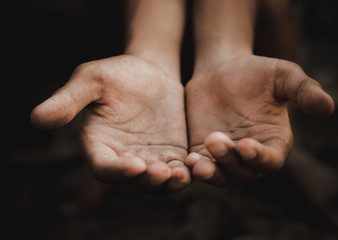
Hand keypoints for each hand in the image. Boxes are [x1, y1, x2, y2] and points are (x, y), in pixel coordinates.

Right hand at [31, 55, 189, 192]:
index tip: (135, 164)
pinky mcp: (170, 156)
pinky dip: (185, 174)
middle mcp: (122, 158)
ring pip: (156, 183)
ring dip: (167, 184)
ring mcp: (148, 159)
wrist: (151, 71)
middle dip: (146, 182)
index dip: (117, 170)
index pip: (103, 167)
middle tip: (160, 172)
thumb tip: (36, 119)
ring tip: (181, 174)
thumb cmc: (118, 73)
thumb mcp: (92, 79)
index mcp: (99, 145)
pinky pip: (177, 172)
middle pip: (131, 183)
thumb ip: (68, 100)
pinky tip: (196, 166)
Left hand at [185, 55, 333, 184]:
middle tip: (216, 139)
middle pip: (243, 172)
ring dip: (210, 171)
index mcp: (273, 142)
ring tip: (198, 160)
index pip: (270, 161)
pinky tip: (187, 160)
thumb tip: (328, 108)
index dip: (260, 157)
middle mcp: (250, 155)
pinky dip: (194, 169)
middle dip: (230, 160)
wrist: (222, 69)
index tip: (246, 143)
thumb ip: (304, 90)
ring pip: (220, 175)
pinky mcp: (203, 152)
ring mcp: (226, 156)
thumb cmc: (257, 72)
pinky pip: (200, 167)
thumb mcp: (283, 75)